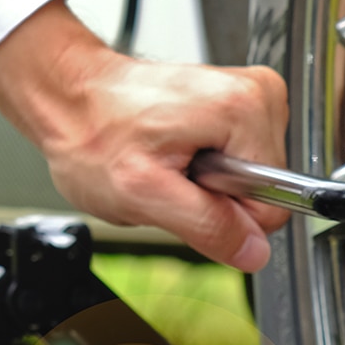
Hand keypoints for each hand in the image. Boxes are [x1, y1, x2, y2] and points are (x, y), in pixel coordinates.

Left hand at [0, 0, 291, 271]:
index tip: (184, 188)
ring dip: (206, 180)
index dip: (224, 214)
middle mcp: (257, 94)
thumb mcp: (143, 193)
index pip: (272, 205)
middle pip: (264, 189)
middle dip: (214, 195)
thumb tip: (252, 251)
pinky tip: (173, 147)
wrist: (72, 94)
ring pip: (251, 178)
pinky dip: (204, 163)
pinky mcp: (237, 101)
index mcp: (244, 110)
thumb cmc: (93, 131)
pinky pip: (239, 159)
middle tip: (168, 172)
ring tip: (166, 156)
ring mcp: (249, 94)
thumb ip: (206, 226)